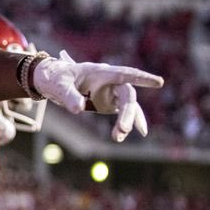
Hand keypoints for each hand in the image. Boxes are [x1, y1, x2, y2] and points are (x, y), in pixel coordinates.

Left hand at [32, 51, 163, 141]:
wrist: (50, 81)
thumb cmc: (55, 78)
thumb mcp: (58, 85)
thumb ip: (69, 96)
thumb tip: (79, 110)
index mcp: (101, 71)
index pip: (124, 73)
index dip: (141, 78)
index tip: (158, 82)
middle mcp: (110, 81)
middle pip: (127, 95)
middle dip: (128, 112)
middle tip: (123, 129)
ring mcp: (111, 92)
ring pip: (127, 105)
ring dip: (126, 121)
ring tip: (117, 138)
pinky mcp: (109, 103)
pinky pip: (124, 112)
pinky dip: (131, 122)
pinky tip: (141, 132)